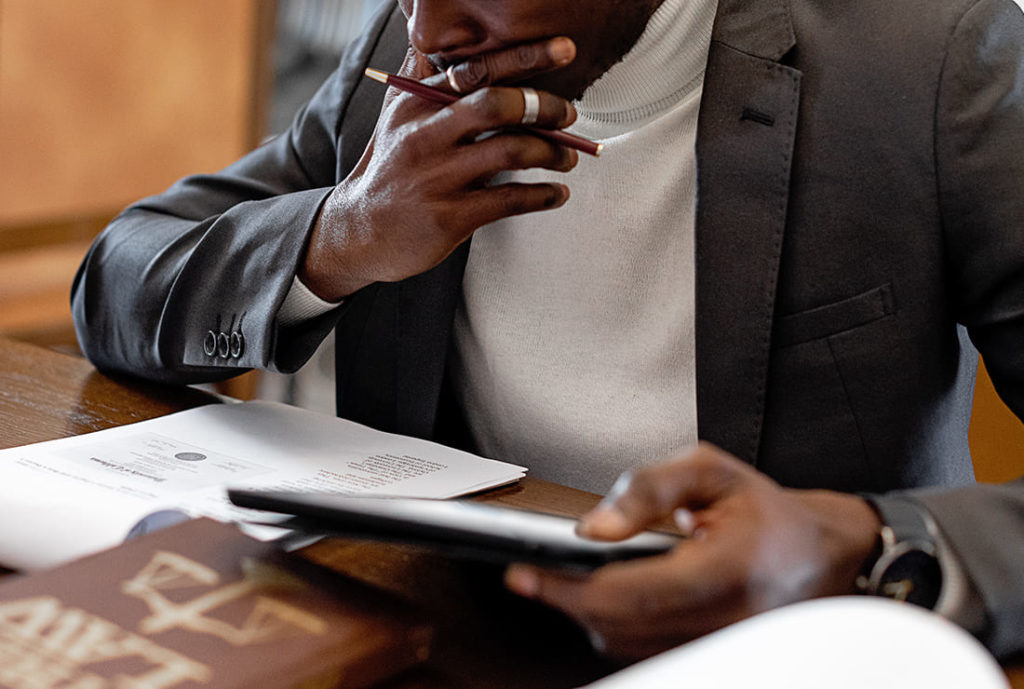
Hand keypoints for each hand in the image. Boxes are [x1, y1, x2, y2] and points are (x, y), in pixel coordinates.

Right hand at [300, 38, 579, 299]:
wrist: (360, 229)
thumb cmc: (389, 168)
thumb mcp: (395, 115)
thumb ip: (419, 76)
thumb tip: (429, 35)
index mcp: (418, 103)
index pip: (476, 70)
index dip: (525, 57)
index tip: (564, 50)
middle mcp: (426, 135)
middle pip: (497, 106)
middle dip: (544, 107)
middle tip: (570, 115)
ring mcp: (438, 177)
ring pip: (511, 152)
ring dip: (552, 153)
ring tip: (568, 157)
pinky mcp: (449, 216)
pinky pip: (509, 200)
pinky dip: (543, 196)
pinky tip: (557, 194)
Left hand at [504, 443, 881, 659]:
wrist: (824, 554)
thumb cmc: (766, 509)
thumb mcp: (710, 470)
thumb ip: (647, 489)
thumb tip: (593, 528)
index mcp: (730, 568)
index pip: (633, 594)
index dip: (569, 587)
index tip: (525, 572)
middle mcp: (728, 620)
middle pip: (621, 627)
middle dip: (566, 600)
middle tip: (531, 573)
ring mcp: (721, 646)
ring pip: (629, 645)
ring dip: (588, 614)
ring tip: (563, 580)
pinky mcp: (713, 657)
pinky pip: (647, 650)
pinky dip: (616, 626)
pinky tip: (602, 597)